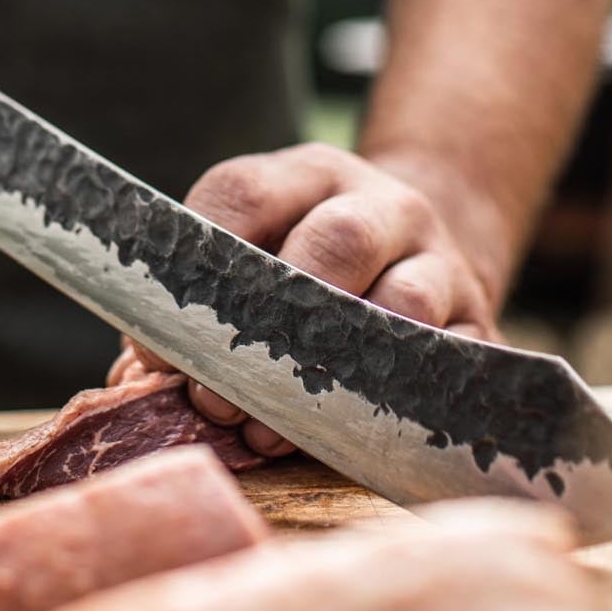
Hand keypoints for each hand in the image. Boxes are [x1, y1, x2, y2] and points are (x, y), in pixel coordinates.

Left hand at [121, 143, 503, 456]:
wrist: (428, 255)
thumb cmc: (309, 273)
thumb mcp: (257, 255)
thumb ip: (196, 309)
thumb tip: (133, 382)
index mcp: (306, 175)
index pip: (244, 193)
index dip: (198, 267)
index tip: (156, 345)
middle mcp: (380, 204)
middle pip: (335, 241)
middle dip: (271, 326)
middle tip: (218, 396)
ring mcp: (439, 259)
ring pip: (402, 301)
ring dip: (333, 373)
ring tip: (273, 429)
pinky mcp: (478, 322)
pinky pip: (448, 361)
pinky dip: (390, 402)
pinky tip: (342, 435)